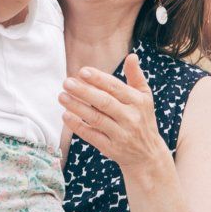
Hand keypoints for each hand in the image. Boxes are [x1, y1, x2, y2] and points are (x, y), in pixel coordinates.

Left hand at [61, 54, 167, 173]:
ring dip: (77, 107)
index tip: (82, 71)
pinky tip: (66, 116)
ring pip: (96, 119)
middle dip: (84, 92)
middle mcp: (131, 118)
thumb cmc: (143, 120)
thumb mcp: (145, 98)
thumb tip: (131, 56)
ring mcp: (121, 134)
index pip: (116, 88)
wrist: (148, 155)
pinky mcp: (111, 149)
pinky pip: (92, 136)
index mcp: (138, 102)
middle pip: (104, 103)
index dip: (99, 79)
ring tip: (62, 96)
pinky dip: (78, 126)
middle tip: (67, 82)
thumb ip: (136, 76)